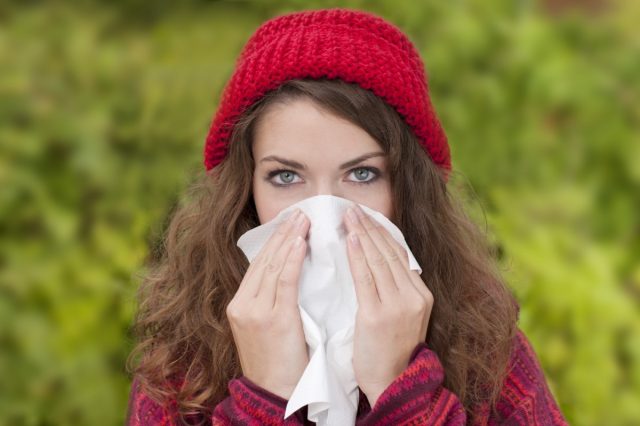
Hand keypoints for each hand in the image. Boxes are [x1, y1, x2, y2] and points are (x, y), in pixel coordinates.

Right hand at [226, 209, 309, 399]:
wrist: (276, 396)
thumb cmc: (280, 366)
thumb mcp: (268, 329)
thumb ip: (273, 303)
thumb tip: (291, 274)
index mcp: (239, 305)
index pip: (258, 265)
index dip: (275, 242)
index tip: (290, 223)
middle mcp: (242, 304)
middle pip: (263, 260)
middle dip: (282, 233)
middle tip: (299, 212)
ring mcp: (254, 311)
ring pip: (272, 265)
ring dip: (289, 238)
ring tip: (304, 218)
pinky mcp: (272, 319)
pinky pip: (283, 281)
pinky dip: (292, 258)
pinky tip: (301, 241)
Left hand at [343, 205, 432, 406]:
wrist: (393, 384)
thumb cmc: (391, 352)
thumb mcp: (404, 317)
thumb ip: (396, 291)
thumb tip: (377, 263)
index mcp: (422, 295)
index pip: (401, 255)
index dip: (383, 233)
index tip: (368, 216)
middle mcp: (414, 297)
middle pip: (390, 253)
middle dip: (371, 227)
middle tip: (352, 208)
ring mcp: (398, 306)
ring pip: (379, 260)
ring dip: (363, 234)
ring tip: (348, 216)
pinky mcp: (377, 315)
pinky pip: (366, 278)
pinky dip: (358, 256)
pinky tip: (351, 240)